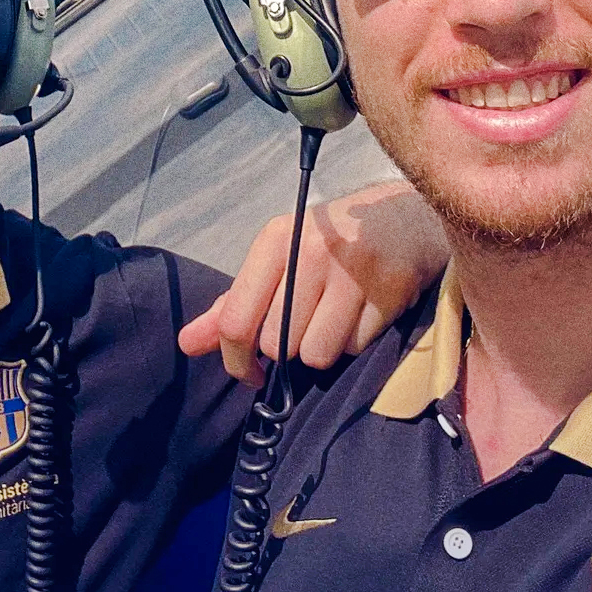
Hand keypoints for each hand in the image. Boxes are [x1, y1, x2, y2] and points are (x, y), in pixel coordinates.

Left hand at [178, 179, 446, 386]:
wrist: (404, 218)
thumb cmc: (329, 243)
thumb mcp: (277, 259)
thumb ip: (233, 305)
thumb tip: (186, 344)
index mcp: (274, 240)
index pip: (236, 320)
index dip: (237, 360)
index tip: (251, 373)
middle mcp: (310, 251)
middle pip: (276, 345)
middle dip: (288, 348)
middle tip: (307, 323)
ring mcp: (352, 271)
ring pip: (316, 354)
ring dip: (324, 348)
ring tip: (336, 317)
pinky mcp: (389, 291)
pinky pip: (355, 348)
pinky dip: (355, 341)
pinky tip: (363, 313)